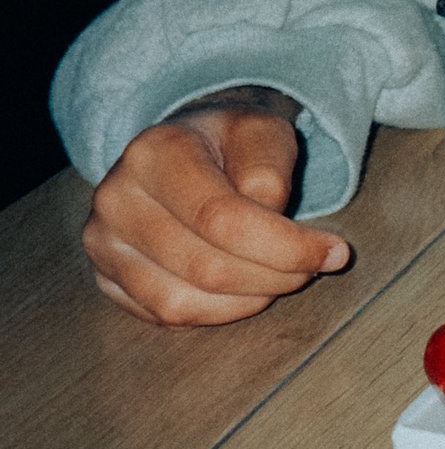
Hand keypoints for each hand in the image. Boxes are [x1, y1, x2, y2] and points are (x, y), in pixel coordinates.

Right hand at [83, 90, 349, 326]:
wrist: (192, 149)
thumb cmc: (235, 144)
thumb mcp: (266, 132)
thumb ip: (271, 171)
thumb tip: (276, 230)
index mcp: (155, 152)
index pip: (223, 219)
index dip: (286, 246)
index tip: (336, 252)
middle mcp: (116, 198)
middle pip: (206, 267)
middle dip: (275, 276)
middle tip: (313, 267)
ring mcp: (104, 242)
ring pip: (183, 301)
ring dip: (251, 298)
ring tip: (283, 276)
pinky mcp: (107, 277)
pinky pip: (168, 315)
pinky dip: (221, 312)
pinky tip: (250, 289)